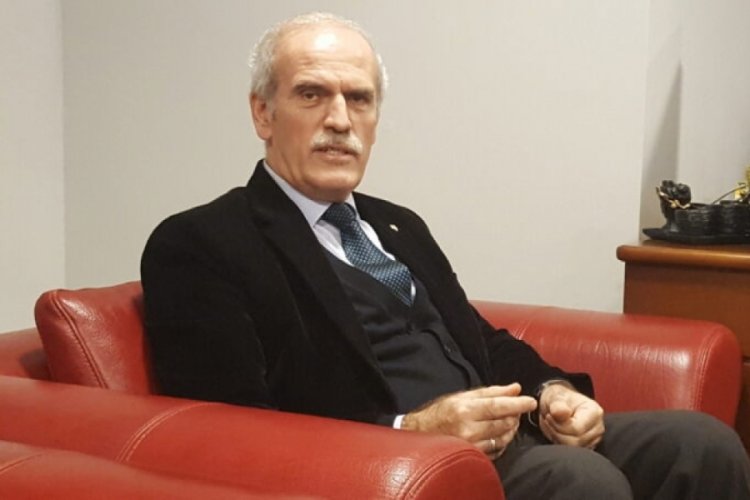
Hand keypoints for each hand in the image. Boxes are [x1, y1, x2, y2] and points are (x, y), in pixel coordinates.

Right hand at [401, 384, 536, 458]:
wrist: (421, 433)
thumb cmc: (443, 412)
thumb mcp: (464, 396)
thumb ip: (491, 392)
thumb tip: (516, 388)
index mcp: (465, 409)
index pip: (498, 406)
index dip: (517, 404)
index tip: (531, 402)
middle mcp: (468, 428)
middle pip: (503, 423)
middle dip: (515, 416)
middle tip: (516, 410)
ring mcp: (470, 445)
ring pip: (503, 438)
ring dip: (510, 429)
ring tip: (508, 421)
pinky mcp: (472, 457)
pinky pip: (496, 450)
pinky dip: (502, 442)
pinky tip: (498, 434)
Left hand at [538, 383, 604, 448]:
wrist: (559, 403)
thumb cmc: (559, 398)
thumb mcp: (555, 397)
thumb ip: (558, 405)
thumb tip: (561, 412)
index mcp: (594, 412)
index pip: (576, 429)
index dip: (558, 426)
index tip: (548, 416)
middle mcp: (598, 427)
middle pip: (576, 442)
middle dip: (556, 433)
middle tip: (547, 421)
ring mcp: (594, 438)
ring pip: (573, 448)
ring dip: (557, 438)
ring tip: (551, 425)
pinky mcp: (587, 446)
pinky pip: (571, 451)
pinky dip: (559, 443)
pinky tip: (556, 432)